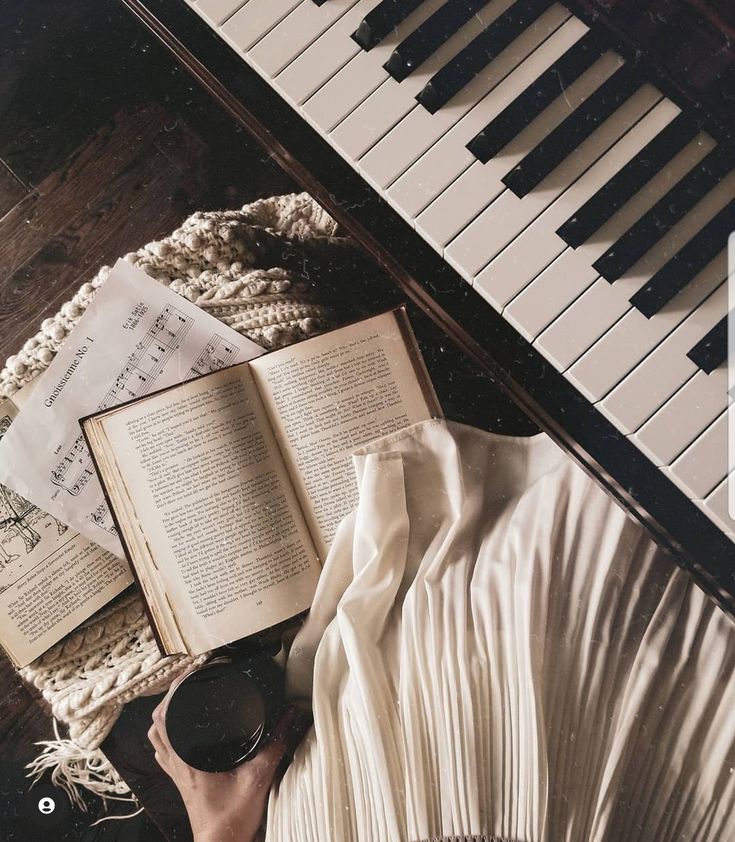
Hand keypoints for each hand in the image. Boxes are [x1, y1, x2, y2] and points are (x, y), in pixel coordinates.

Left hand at [148, 677, 309, 841]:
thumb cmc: (232, 819)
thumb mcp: (259, 776)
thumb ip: (277, 744)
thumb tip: (292, 715)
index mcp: (187, 759)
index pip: (165, 716)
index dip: (173, 690)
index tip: (190, 671)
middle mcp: (176, 764)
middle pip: (157, 723)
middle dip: (168, 697)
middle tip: (188, 679)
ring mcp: (176, 774)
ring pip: (157, 737)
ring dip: (164, 715)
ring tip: (182, 697)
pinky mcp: (181, 782)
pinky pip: (165, 752)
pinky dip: (168, 736)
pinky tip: (182, 732)